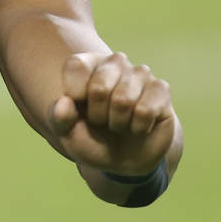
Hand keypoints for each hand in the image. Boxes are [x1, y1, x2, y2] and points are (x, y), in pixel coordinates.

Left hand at [49, 51, 174, 175]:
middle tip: (101, 120)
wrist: (123, 159)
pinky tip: (137, 126)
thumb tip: (64, 102)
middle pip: (99, 87)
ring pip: (123, 100)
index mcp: (88, 63)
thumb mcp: (67, 132)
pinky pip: (145, 111)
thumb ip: (58, 118)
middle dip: (97, 115)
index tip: (79, 106)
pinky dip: (137, 128)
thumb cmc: (91, 138)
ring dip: (118, 123)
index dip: (75, 94)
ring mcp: (140, 73)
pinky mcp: (161, 89)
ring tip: (119, 123)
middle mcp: (115, 62)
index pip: (76, 66)